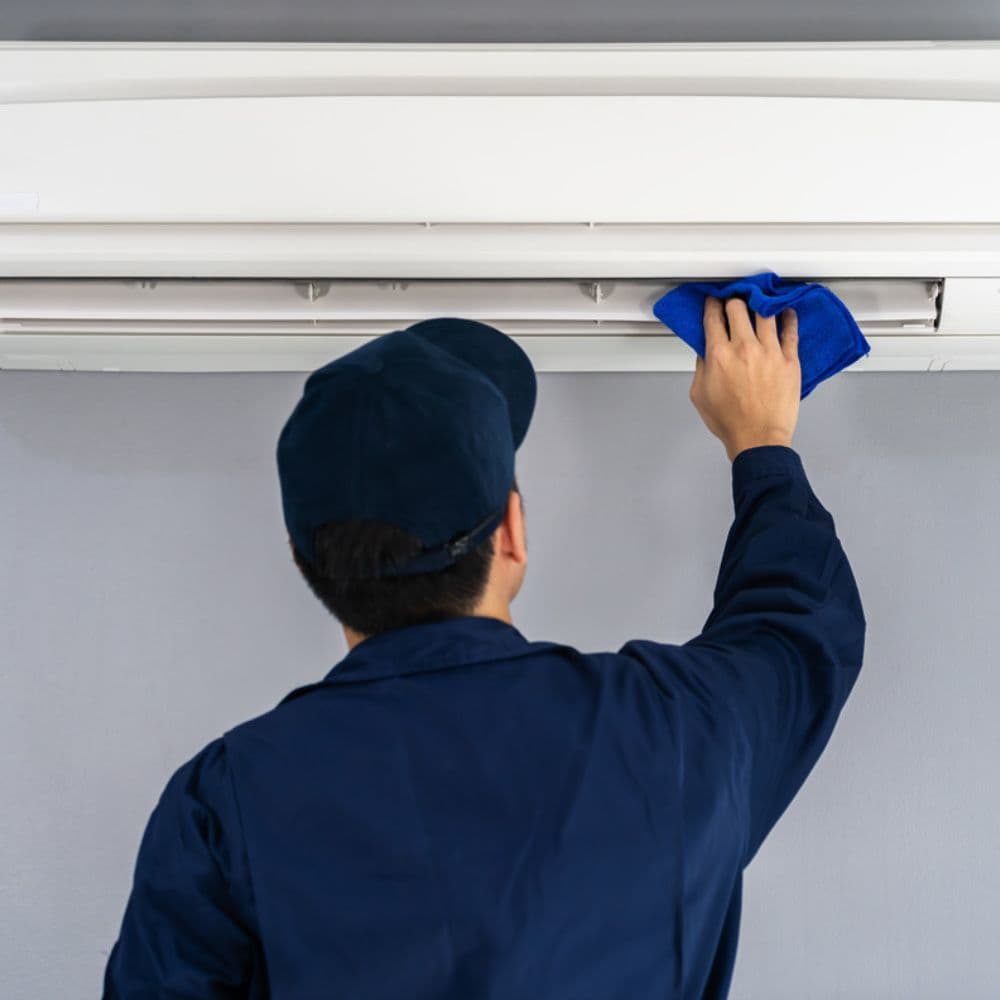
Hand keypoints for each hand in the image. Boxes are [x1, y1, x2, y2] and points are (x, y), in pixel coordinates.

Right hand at [689, 297, 800, 461]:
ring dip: (759, 304)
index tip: (713, 302)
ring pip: (765, 312)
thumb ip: (701, 367)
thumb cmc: (730, 421)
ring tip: (760, 302)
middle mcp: (744, 348)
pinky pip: (791, 330)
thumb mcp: (699, 394)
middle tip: (734, 302)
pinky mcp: (789, 360)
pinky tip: (786, 312)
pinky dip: (788, 316)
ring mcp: (769, 352)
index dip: (711, 304)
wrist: (758, 438)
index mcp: (719, 355)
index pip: (713, 317)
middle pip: (738, 307)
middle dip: (733, 301)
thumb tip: (705, 350)